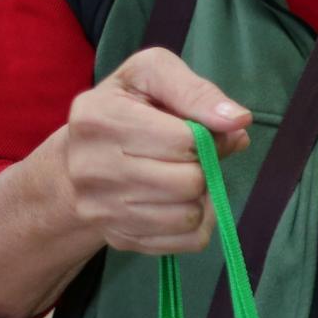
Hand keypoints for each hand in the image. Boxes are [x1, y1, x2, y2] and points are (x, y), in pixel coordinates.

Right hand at [60, 48, 252, 254]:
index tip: (194, 130)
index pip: (184, 141)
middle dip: (201, 166)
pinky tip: (181, 201)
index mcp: (98, 118)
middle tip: (188, 156)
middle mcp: (91, 168)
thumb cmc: (126, 107)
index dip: (203, 135)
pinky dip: (199, 222)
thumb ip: (196, 91)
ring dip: (201, 196)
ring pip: (189, 215)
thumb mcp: (152, 75)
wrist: (78, 158)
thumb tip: (238, 120)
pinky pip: (188, 242)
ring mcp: (101, 209)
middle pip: (188, 182)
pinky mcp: (119, 238)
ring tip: (182, 175)